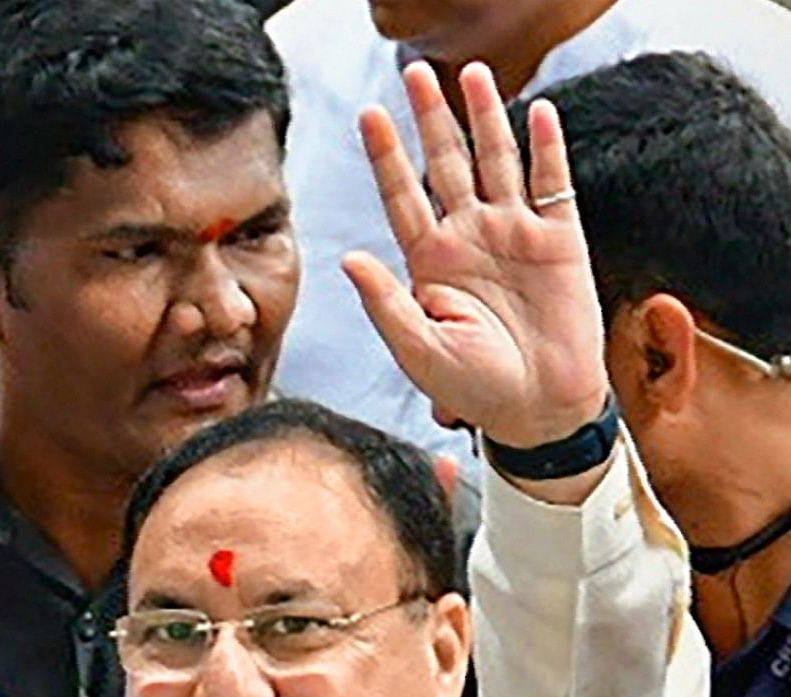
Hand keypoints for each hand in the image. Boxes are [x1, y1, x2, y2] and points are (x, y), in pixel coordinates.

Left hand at [344, 61, 609, 452]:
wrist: (537, 410)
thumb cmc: (471, 388)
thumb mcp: (417, 350)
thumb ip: (385, 303)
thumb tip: (350, 259)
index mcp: (428, 260)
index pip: (401, 195)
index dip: (385, 155)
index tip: (367, 114)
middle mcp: (468, 237)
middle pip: (445, 163)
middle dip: (431, 118)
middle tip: (415, 72)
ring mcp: (514, 234)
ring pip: (497, 161)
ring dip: (487, 118)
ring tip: (474, 74)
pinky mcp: (560, 241)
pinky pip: (552, 184)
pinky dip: (548, 148)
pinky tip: (540, 114)